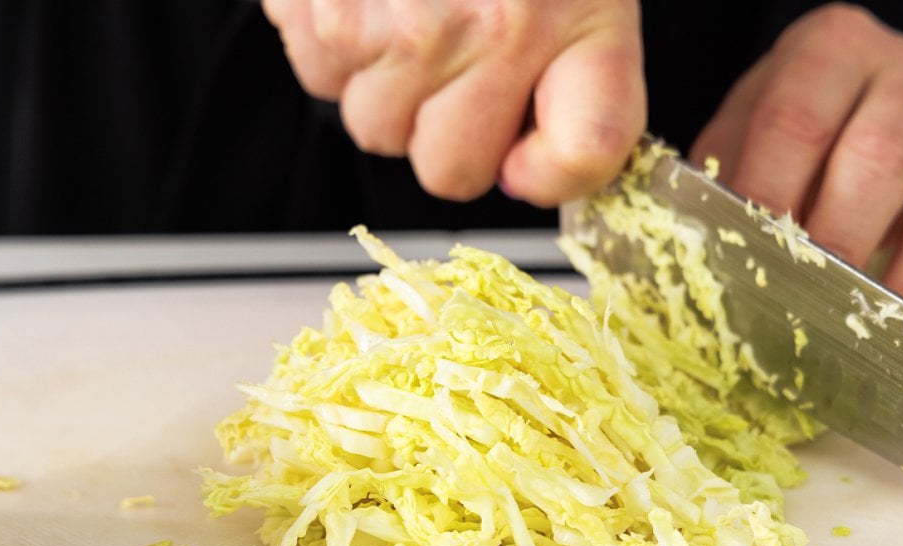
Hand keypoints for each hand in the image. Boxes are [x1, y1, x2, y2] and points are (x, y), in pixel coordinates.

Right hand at [262, 0, 645, 206]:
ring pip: (375, 128)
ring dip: (386, 84)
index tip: (528, 157)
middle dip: (448, 130)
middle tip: (456, 52)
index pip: (585, 151)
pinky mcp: (317, 7)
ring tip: (409, 4)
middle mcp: (487, 25)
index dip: (551, 172)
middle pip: (451, 170)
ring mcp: (396, 20)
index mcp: (573, 12)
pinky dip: (337, 45)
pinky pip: (319, 79)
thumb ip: (581, 81)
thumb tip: (527, 172)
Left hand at [690, 3, 902, 358]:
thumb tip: (700, 259)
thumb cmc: (795, 124)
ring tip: (880, 338)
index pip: (798, 118)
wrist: (863, 96)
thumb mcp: (743, 130)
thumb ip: (723, 181)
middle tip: (808, 303)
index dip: (770, 190)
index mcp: (834, 50)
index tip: (747, 254)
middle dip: (841, 239)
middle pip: (882, 157)